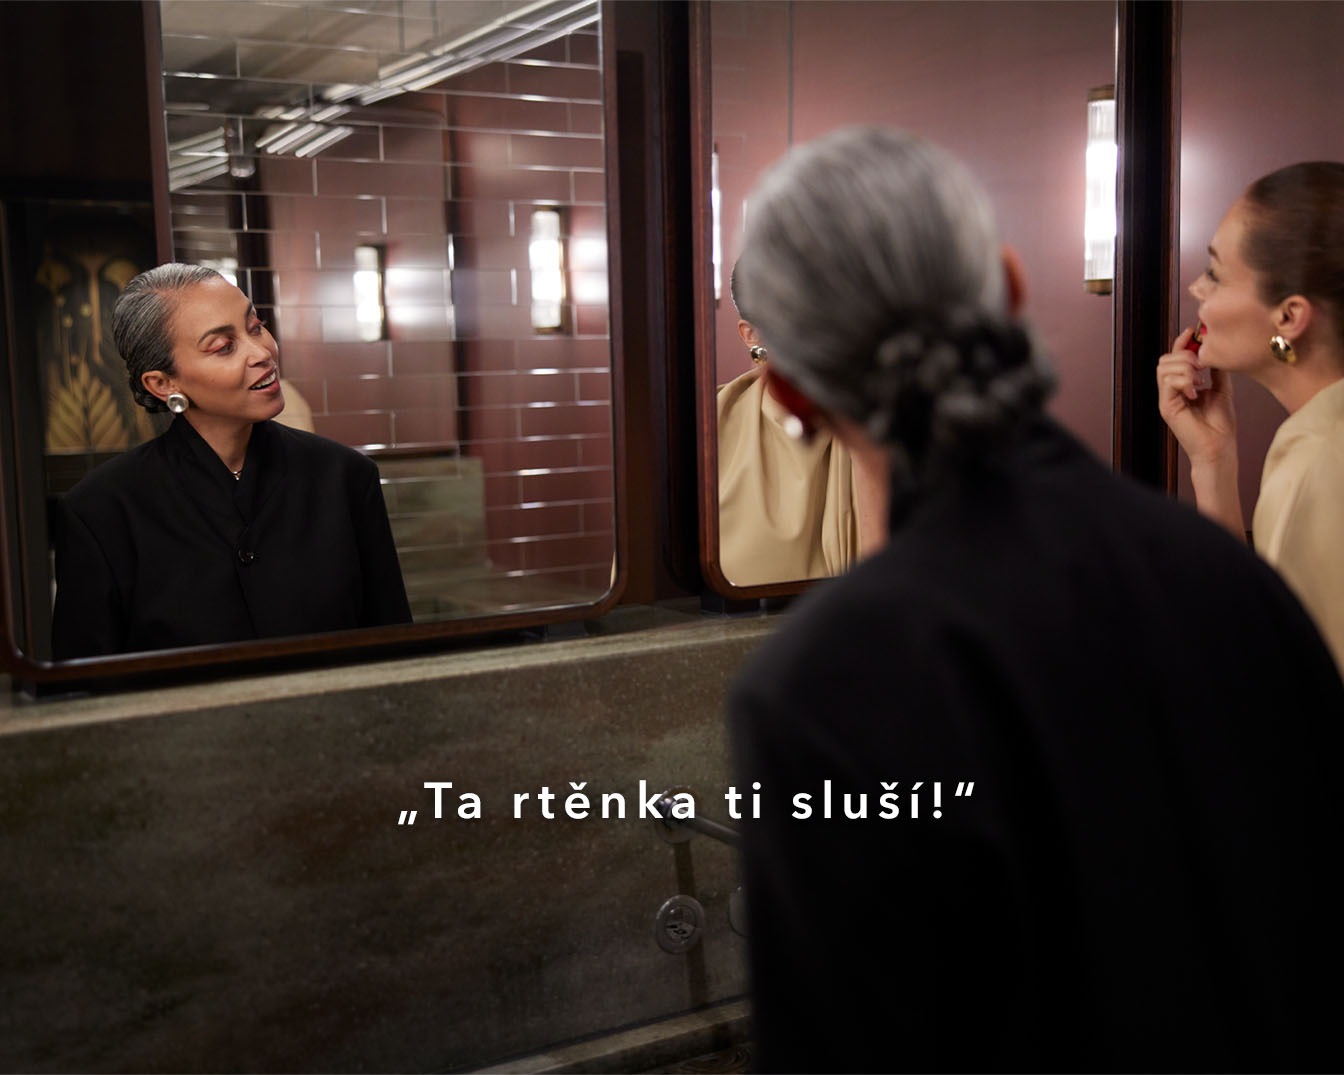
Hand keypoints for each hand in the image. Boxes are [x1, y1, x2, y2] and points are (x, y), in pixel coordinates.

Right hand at [1156, 326, 1236, 464]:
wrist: (1219, 447)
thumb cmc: (1220, 424)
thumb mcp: (1222, 388)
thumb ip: (1216, 370)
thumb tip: (1215, 350)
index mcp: (1181, 386)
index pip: (1174, 357)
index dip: (1181, 342)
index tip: (1194, 331)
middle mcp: (1170, 391)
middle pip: (1165, 360)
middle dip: (1184, 355)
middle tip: (1203, 366)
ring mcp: (1167, 399)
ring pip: (1165, 368)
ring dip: (1186, 368)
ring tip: (1201, 380)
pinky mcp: (1167, 407)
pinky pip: (1168, 382)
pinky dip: (1184, 381)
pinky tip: (1197, 390)